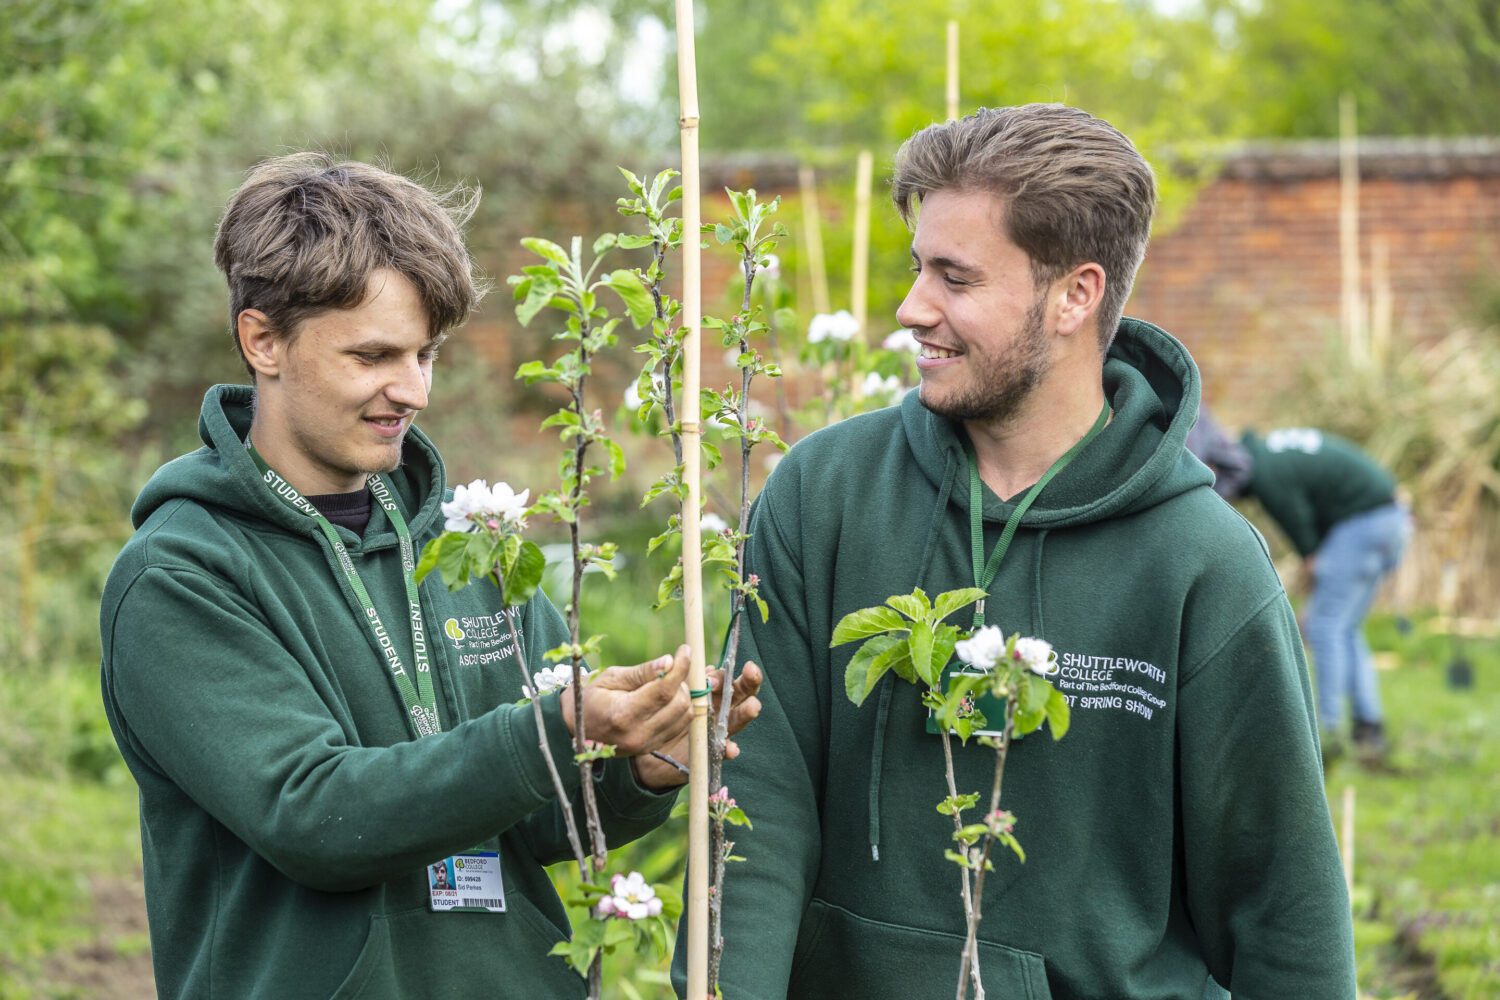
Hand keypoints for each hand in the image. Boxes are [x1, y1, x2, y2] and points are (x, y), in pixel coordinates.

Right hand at [558, 645, 691, 757]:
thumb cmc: (592, 696)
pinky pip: (680, 726)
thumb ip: (641, 672)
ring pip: (685, 716)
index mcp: (623, 714)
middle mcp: (637, 734)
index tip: (685, 650)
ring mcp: (646, 745)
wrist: (578, 727)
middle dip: (680, 681)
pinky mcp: (653, 748)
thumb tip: (669, 661)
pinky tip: (665, 700)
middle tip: (669, 669)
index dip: (680, 668)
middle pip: (679, 704)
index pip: (663, 690)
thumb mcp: (611, 677)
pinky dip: (679, 709)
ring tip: (665, 685)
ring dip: (682, 695)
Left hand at [631, 661, 763, 790]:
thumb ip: (664, 676)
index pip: (723, 677)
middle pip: (739, 692)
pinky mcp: (710, 750)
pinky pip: (722, 750)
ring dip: (745, 712)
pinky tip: (731, 749)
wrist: (642, 743)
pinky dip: (728, 749)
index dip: (722, 674)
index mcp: (706, 688)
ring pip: (736, 718)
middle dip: (748, 682)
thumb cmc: (647, 708)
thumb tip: (675, 663)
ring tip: (752, 706)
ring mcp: (716, 728)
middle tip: (750, 672)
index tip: (709, 677)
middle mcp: (717, 706)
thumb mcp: (652, 689)